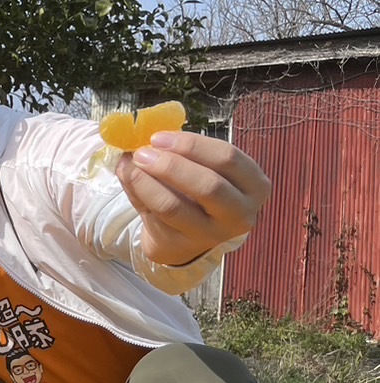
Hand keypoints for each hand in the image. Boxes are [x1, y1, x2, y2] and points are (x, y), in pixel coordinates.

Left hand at [115, 131, 270, 266]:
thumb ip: (177, 152)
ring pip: (175, 206)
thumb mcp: (200, 169)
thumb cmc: (197, 193)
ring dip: (147, 181)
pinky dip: (138, 194)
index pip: (228, 158)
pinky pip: (155, 218)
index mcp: (254, 185)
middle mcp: (240, 213)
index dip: (192, 145)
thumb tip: (138, 140)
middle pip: (208, 185)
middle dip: (171, 165)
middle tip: (142, 153)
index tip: (159, 137)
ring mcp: (213, 234)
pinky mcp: (183, 246)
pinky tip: (129, 179)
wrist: (184, 236)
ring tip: (131, 165)